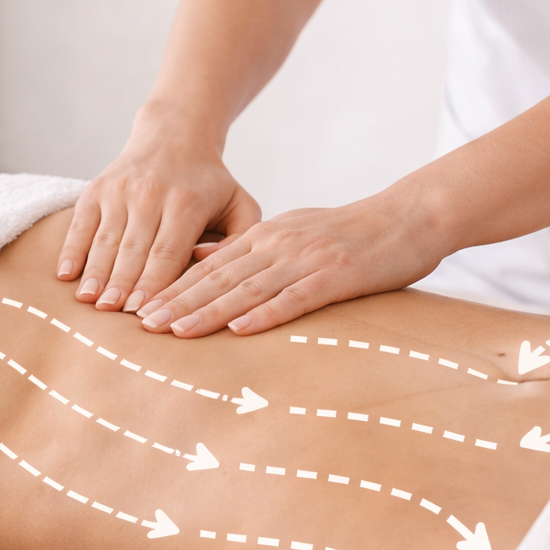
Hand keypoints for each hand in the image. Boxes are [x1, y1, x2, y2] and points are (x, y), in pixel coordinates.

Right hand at [57, 130, 261, 312]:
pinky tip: (66, 275)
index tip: (143, 312)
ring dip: (96, 272)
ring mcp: (119, 190)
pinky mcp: (97, 189)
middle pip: (133, 249)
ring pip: (106, 239)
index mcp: (187, 201)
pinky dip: (72, 249)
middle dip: (122, 284)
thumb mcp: (240, 204)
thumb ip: (238, 239)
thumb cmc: (210, 183)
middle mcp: (150, 194)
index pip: (167, 252)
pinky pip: (81, 223)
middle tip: (112, 313)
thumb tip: (206, 262)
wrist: (174, 136)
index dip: (153, 283)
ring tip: (89, 301)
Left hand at [135, 184, 450, 336]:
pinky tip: (241, 330)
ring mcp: (306, 260)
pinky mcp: (336, 276)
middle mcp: (278, 245)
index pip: (209, 267)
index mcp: (266, 237)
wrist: (409, 217)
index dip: (173, 289)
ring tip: (176, 332)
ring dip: (209, 312)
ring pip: (247, 289)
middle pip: (218, 279)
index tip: (141, 310)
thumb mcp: (290, 232)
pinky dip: (265, 314)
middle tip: (142, 326)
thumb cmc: (349, 233)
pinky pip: (295, 298)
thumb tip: (198, 259)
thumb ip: (246, 248)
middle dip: (178, 303)